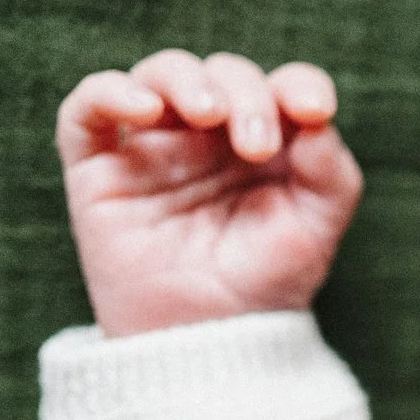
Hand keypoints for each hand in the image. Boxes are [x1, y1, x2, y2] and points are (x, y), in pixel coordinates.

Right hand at [57, 50, 362, 337]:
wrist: (207, 345)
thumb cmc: (263, 288)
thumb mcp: (315, 234)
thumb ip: (331, 175)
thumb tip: (315, 118)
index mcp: (268, 144)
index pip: (283, 88)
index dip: (299, 84)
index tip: (313, 110)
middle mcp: (210, 136)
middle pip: (225, 75)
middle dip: (246, 97)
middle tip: (256, 147)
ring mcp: (154, 147)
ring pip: (161, 74)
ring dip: (186, 80)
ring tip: (207, 115)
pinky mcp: (100, 167)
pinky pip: (87, 108)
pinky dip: (110, 92)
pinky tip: (144, 108)